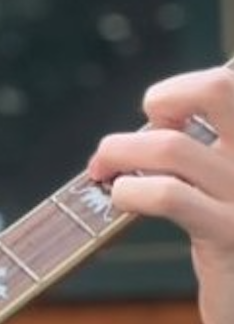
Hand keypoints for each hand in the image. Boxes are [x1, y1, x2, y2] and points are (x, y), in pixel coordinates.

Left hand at [88, 64, 233, 323]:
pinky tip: (120, 198)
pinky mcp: (230, 236)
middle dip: (169, 95)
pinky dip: (129, 190)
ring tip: (101, 166)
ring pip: (174, 149)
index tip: (164, 112)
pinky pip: (169, 197)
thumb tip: (159, 119)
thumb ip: (206, 151)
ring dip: (122, 151)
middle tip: (142, 123)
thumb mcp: (227, 190)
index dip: (196, 87)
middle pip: (225, 89)